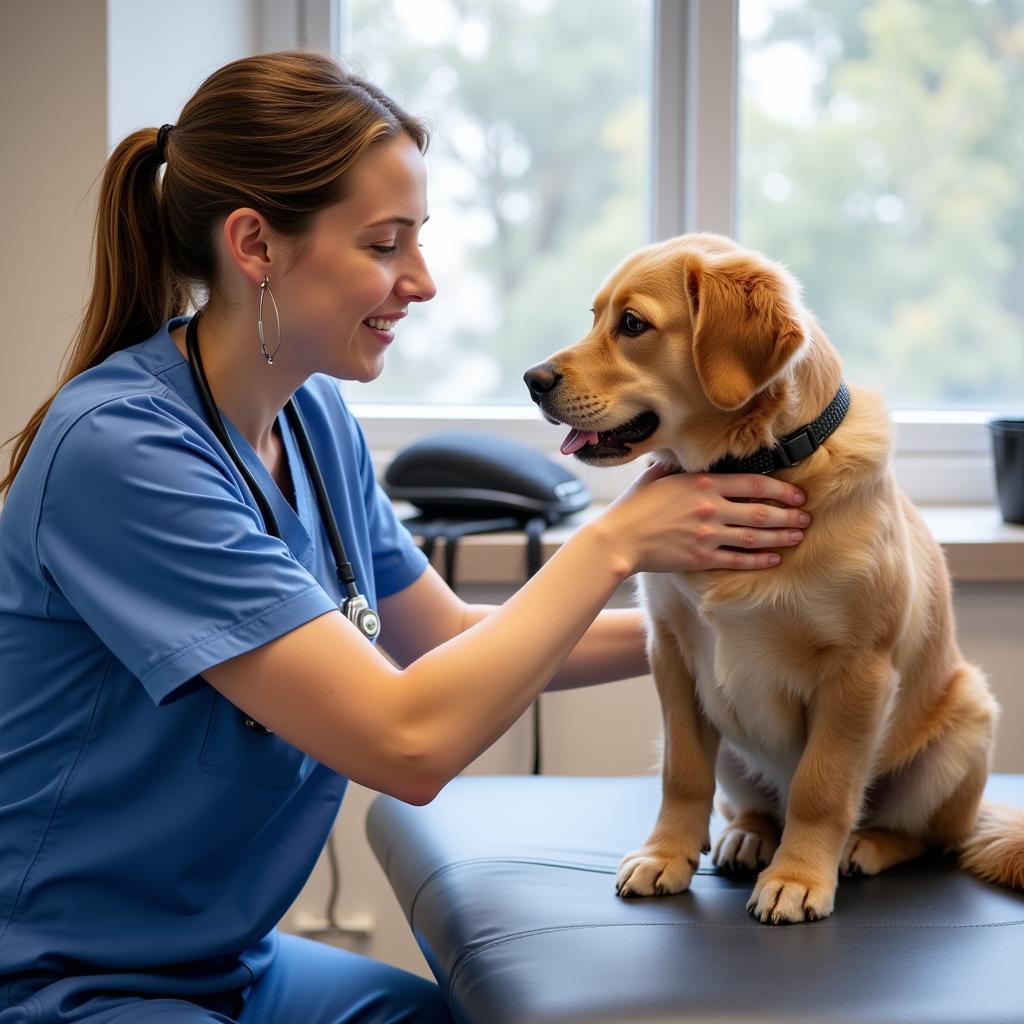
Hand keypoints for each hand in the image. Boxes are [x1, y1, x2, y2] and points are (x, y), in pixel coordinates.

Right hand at [592, 462, 809, 574]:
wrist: (618, 539)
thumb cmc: (634, 505)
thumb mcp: (658, 475)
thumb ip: (681, 466)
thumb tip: (692, 455)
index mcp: (702, 484)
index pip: (753, 484)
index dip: (781, 489)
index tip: (797, 494)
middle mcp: (710, 509)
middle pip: (761, 512)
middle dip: (788, 516)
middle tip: (807, 518)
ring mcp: (707, 535)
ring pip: (754, 537)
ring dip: (781, 537)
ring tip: (798, 536)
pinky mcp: (701, 558)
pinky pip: (738, 560)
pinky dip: (759, 560)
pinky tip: (774, 559)